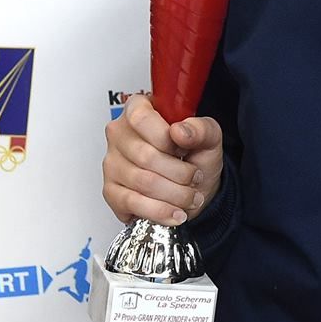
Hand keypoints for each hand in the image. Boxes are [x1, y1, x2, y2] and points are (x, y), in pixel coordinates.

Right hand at [102, 94, 222, 226]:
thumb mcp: (209, 135)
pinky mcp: (111, 191)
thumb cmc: (197, 154)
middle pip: (145, 155)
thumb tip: (180, 131)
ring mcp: (112, 163)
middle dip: (178, 172)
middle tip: (195, 177)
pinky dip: (159, 211)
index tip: (183, 149)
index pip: (141, 118)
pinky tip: (175, 212)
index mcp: (140, 109)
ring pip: (141, 182)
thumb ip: (200, 128)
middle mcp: (120, 134)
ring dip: (173, 194)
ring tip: (191, 196)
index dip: (165, 137)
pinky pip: (132, 203)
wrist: (195, 185)